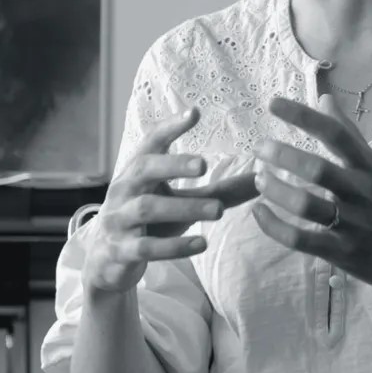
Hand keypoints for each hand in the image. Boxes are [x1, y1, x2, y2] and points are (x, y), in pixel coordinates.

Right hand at [82, 107, 259, 293]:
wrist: (108, 260)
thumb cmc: (151, 220)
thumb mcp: (182, 200)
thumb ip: (220, 189)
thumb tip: (263, 179)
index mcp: (139, 168)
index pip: (153, 141)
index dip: (172, 126)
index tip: (195, 112)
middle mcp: (125, 188)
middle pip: (146, 168)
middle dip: (174, 164)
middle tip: (204, 165)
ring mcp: (119, 218)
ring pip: (149, 208)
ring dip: (185, 208)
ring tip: (218, 210)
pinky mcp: (121, 249)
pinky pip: (147, 247)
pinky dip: (175, 246)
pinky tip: (202, 244)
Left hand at [251, 94, 371, 301]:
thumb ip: (350, 135)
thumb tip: (324, 99)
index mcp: (371, 168)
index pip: (337, 134)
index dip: (303, 117)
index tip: (274, 103)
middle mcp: (362, 193)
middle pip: (318, 170)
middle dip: (283, 156)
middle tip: (260, 148)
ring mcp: (352, 225)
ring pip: (306, 205)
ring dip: (276, 190)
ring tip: (258, 179)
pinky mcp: (342, 254)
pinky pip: (300, 239)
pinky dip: (274, 226)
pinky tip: (259, 213)